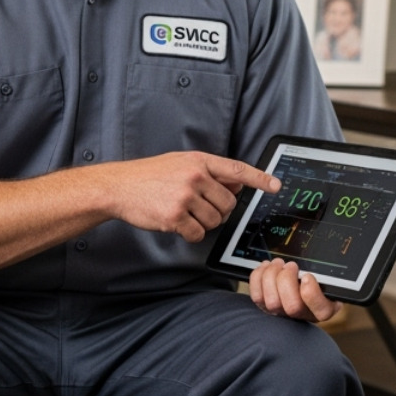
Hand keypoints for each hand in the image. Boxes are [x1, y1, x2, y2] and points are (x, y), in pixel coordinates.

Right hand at [102, 151, 278, 241]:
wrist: (119, 186)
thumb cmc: (150, 175)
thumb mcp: (181, 164)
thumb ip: (209, 173)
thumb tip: (237, 185)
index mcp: (199, 161)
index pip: (237, 169)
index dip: (259, 178)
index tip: (276, 185)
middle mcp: (195, 177)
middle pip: (229, 203)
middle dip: (219, 210)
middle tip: (200, 207)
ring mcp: (185, 197)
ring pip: (215, 221)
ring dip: (204, 223)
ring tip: (184, 212)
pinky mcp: (175, 217)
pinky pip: (198, 234)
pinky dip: (190, 234)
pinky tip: (177, 223)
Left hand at [249, 258, 342, 322]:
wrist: (299, 278)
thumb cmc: (315, 276)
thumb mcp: (326, 274)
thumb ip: (332, 269)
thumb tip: (332, 259)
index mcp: (324, 307)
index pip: (322, 311)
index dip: (312, 293)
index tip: (308, 276)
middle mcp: (303, 314)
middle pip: (292, 307)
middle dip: (287, 280)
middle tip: (291, 265)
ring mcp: (283, 312)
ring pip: (272, 302)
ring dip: (272, 276)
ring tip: (278, 263)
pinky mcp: (265, 306)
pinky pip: (257, 296)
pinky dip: (258, 277)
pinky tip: (266, 267)